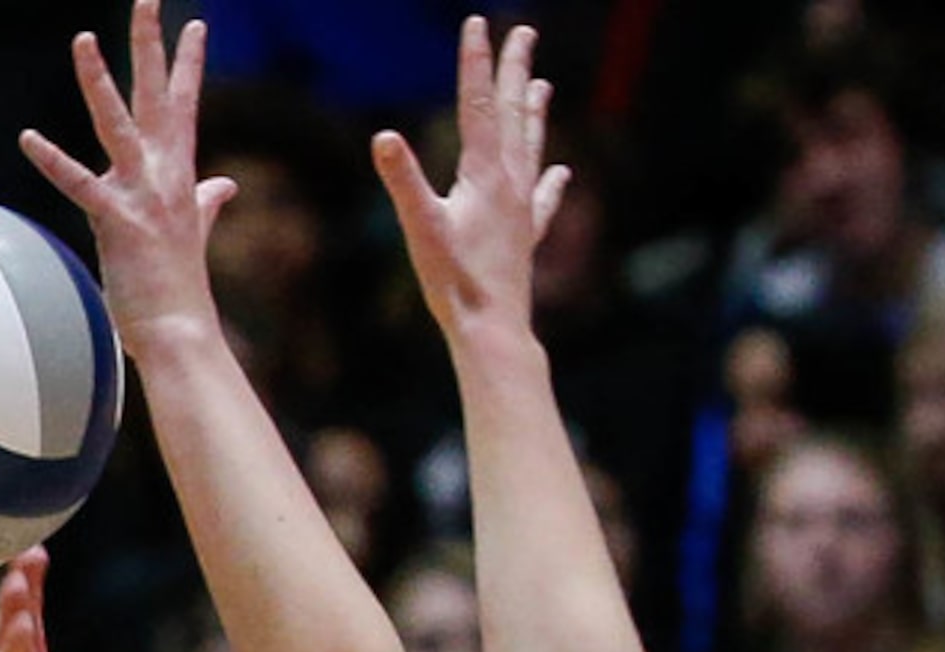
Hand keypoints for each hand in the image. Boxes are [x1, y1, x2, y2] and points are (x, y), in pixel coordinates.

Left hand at [18, 0, 233, 357]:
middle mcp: (165, 175)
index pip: (184, 106)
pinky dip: (53, 160)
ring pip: (118, 124)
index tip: (195, 25)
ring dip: (99, 80)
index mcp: (181, 174)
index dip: (187, 65)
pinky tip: (28, 137)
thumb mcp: (194, 232)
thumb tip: (225, 184)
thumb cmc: (179, 287)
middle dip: (150, 45)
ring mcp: (142, 195)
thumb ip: (208, 202)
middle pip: (155, 95)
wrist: (181, 332)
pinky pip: (80, 184)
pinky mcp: (117, 221)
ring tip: (82, 39)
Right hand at [370, 18, 569, 344]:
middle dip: (515, 70)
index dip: (476, 62)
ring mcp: (521, 209)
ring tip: (542, 83)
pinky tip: (562, 172)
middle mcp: (511, 183)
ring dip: (535, 112)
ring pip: (532, 146)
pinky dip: (551, 180)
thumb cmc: (453, 283)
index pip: (479, 104)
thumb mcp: (420, 229)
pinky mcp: (525, 236)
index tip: (479, 23)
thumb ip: (402, 180)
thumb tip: (383, 137)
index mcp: (484, 174)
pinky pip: (543, 198)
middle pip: (513, 114)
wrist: (493, 329)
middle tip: (524, 32)